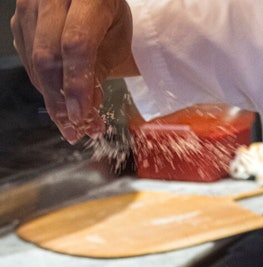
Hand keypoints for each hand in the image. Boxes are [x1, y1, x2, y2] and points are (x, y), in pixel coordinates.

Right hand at [11, 0, 136, 142]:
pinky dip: (46, 87)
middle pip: (48, 56)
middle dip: (61, 101)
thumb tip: (84, 111)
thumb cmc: (108, 18)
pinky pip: (28, 60)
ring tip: (74, 122)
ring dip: (53, 99)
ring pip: (34, 61)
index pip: (76, 44)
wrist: (90, 1)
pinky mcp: (20, 18)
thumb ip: (98, 72)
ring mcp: (31, 4)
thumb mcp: (115, 42)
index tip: (81, 117)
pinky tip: (62, 102)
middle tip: (75, 130)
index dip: (77, 85)